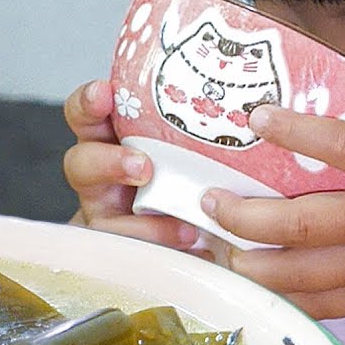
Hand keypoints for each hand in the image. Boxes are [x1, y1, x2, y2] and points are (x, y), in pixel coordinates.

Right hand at [63, 79, 200, 248]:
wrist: (207, 228)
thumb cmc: (196, 169)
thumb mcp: (195, 138)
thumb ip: (202, 117)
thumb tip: (262, 86)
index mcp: (113, 138)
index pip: (86, 114)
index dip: (88, 103)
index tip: (104, 94)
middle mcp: (104, 177)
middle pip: (81, 164)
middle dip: (107, 162)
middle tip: (143, 167)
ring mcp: (112, 217)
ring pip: (106, 222)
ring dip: (142, 226)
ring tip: (186, 230)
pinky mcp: (130, 252)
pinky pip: (140, 258)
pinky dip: (171, 255)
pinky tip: (200, 252)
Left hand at [202, 67, 344, 319]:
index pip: (343, 146)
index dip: (294, 131)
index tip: (255, 116)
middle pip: (303, 221)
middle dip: (247, 213)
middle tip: (209, 198)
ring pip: (301, 272)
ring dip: (252, 261)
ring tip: (218, 244)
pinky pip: (320, 304)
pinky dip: (282, 297)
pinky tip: (252, 283)